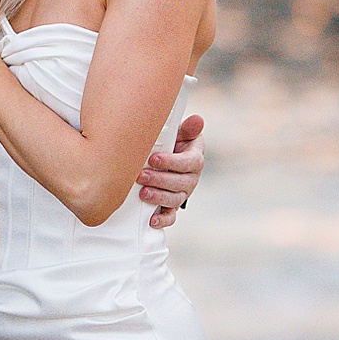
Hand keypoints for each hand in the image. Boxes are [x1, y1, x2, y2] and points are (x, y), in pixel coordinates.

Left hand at [140, 110, 204, 228]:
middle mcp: (190, 179)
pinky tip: (152, 220)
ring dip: (158, 197)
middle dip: (160, 180)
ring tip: (143, 193)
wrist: (168, 159)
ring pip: (174, 199)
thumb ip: (189, 128)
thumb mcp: (181, 134)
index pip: (188, 163)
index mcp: (194, 160)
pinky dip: (162, 220)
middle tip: (142, 175)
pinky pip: (171, 216)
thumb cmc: (173, 144)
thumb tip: (197, 119)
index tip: (154, 159)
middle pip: (180, 183)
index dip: (171, 162)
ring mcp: (182, 194)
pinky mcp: (172, 206)